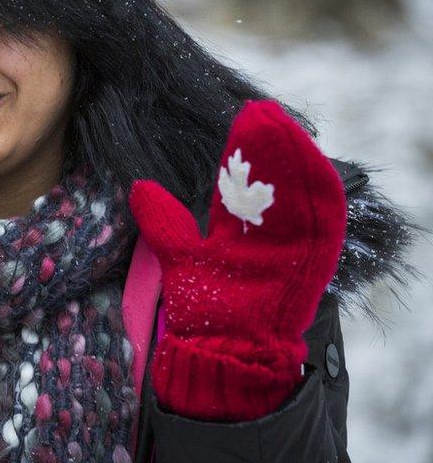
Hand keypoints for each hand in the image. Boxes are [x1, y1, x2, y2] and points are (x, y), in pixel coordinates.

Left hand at [129, 99, 345, 420]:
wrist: (225, 352)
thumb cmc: (205, 307)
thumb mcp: (180, 256)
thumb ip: (164, 221)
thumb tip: (139, 186)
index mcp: (242, 226)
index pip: (246, 177)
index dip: (245, 148)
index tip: (243, 115)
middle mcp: (271, 230)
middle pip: (276, 179)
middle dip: (270, 145)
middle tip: (260, 110)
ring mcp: (293, 246)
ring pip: (300, 195)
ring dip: (294, 161)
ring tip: (282, 127)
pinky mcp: (311, 265)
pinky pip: (323, 228)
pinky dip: (320, 198)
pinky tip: (314, 168)